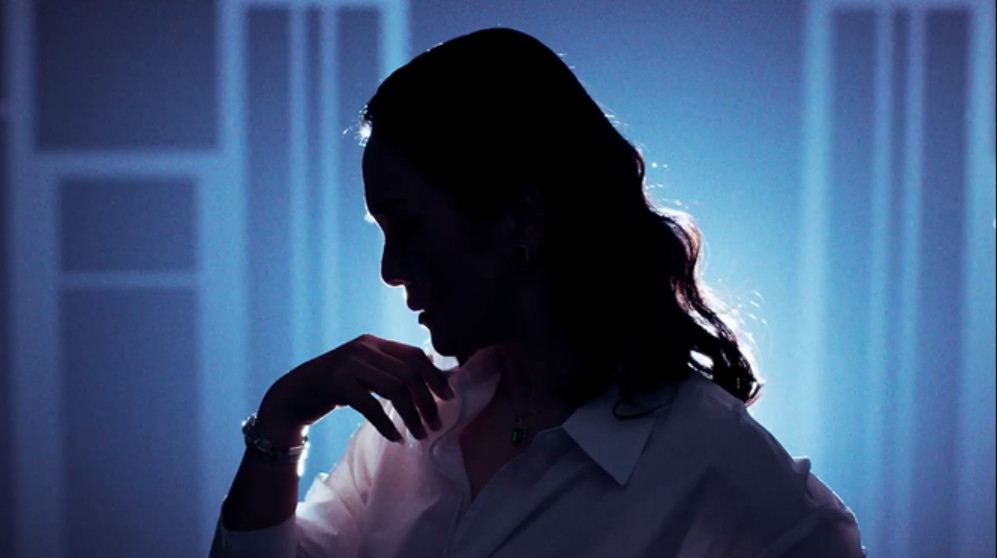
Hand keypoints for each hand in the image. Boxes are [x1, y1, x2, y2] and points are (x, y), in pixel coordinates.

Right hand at [257, 334, 454, 443]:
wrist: (292, 394)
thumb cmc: (336, 386)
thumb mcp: (366, 372)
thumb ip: (395, 372)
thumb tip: (439, 380)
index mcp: (374, 343)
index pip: (415, 355)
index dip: (435, 377)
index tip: (449, 398)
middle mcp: (363, 348)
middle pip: (409, 373)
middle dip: (427, 401)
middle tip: (436, 424)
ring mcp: (348, 364)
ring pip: (394, 389)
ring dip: (411, 416)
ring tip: (420, 435)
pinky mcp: (336, 384)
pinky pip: (371, 405)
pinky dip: (386, 424)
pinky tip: (396, 437)